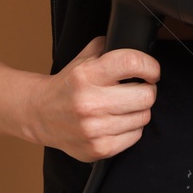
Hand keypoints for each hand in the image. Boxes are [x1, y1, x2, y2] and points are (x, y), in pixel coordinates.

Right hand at [24, 35, 159, 161]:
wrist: (41, 115)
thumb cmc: (67, 85)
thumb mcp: (82, 59)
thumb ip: (108, 47)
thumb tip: (136, 44)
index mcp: (86, 75)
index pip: (131, 63)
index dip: (150, 66)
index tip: (151, 70)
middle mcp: (89, 102)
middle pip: (145, 95)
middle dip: (148, 89)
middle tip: (141, 88)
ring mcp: (94, 129)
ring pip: (143, 116)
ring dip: (140, 109)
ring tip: (126, 105)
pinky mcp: (99, 149)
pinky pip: (135, 136)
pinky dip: (132, 127)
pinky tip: (119, 121)